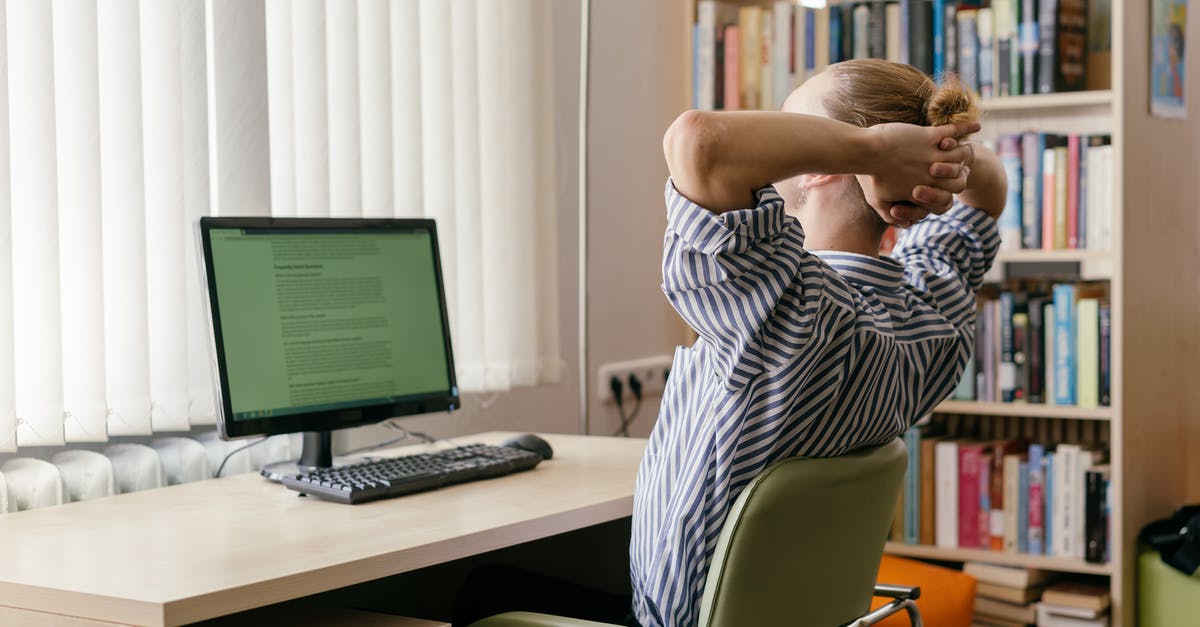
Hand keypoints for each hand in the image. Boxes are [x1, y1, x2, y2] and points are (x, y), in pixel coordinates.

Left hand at [857, 121, 978, 226]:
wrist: (866, 150)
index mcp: (923, 192)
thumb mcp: (878, 201)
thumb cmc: (869, 177)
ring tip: (960, 149)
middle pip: (958, 181)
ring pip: (960, 156)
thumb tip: (904, 225)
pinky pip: (955, 132)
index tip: (934, 189)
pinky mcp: (931, 136)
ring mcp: (934, 154)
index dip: (943, 197)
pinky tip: (977, 126)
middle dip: (955, 177)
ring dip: (962, 153)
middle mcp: (933, 175)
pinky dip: (966, 129)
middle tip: (948, 170)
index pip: (945, 202)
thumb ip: (892, 215)